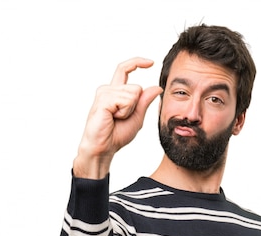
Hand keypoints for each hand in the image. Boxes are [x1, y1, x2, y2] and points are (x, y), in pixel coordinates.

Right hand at [74, 58, 162, 178]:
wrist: (103, 148)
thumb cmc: (116, 135)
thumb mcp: (137, 117)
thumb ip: (145, 102)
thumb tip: (157, 87)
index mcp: (116, 92)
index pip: (125, 69)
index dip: (138, 62)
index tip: (151, 62)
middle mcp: (108, 89)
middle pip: (136, 87)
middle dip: (136, 106)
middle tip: (121, 118)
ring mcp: (104, 93)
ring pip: (133, 93)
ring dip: (129, 110)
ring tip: (115, 119)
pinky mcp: (103, 99)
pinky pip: (126, 100)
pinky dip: (124, 112)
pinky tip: (112, 118)